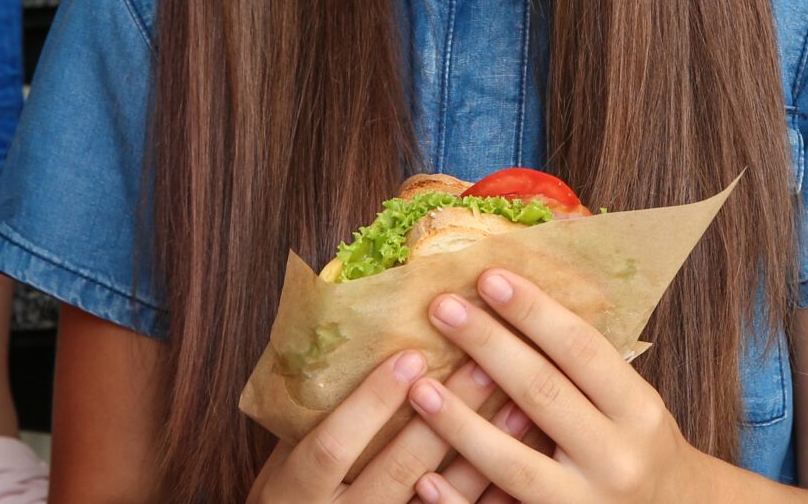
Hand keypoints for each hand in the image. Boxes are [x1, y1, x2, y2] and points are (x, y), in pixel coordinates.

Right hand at [246, 346, 541, 503]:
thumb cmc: (293, 493)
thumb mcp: (286, 455)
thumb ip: (316, 408)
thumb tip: (351, 321)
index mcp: (299, 487)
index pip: (334, 445)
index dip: (372, 403)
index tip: (412, 356)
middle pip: (398, 468)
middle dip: (446, 417)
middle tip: (484, 364)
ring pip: (437, 498)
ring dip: (481, 448)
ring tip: (518, 403)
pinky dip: (490, 490)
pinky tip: (521, 454)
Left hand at [405, 272, 708, 503]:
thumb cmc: (638, 449)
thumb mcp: (632, 403)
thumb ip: (588, 365)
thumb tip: (524, 297)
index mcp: (638, 412)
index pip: (581, 349)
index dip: (534, 311)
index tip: (489, 277)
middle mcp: (615, 458)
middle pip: (542, 393)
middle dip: (488, 345)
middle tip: (442, 308)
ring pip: (513, 463)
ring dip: (460, 423)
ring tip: (419, 387)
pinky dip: (459, 502)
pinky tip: (425, 479)